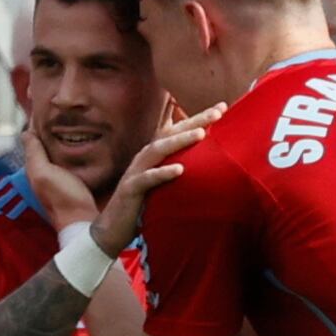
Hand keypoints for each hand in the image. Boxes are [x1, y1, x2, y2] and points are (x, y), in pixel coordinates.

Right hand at [94, 110, 212, 253]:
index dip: (199, 117)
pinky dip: (162, 173)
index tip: (223, 107)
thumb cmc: (142, 205)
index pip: (178, 129)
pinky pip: (147, 179)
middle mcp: (145, 157)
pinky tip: (179, 170)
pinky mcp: (131, 189)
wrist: (112, 229)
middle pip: (171, 133)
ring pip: (158, 150)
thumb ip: (178, 168)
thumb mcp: (163, 183)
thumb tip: (206, 163)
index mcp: (155, 154)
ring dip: (180, 140)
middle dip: (194, 121)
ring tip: (201, 134)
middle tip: (218, 112)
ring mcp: (137, 171)